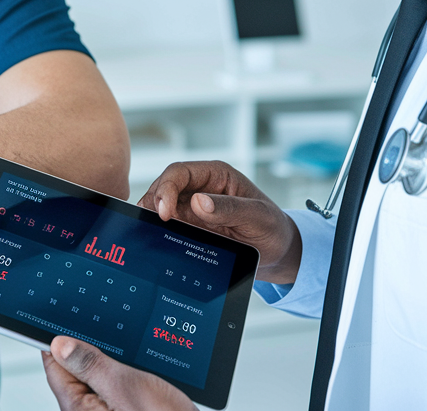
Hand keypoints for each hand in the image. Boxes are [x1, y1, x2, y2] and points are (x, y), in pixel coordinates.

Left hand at [42, 337, 196, 410]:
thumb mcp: (123, 386)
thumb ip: (90, 365)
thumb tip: (59, 344)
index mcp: (78, 409)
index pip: (55, 366)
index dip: (59, 339)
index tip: (66, 318)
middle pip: (78, 370)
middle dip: (93, 350)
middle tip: (112, 338)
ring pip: (101, 376)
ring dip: (115, 363)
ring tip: (134, 361)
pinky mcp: (125, 409)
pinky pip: (117, 386)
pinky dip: (127, 374)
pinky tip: (143, 371)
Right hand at [139, 160, 300, 283]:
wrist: (277, 252)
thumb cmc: (272, 227)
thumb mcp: (258, 216)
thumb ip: (230, 208)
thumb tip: (198, 202)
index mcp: (216, 175)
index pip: (180, 172)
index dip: (166, 188)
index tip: (165, 212)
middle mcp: (200, 187)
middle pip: (164, 187)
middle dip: (154, 203)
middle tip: (152, 224)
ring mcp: (192, 207)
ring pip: (161, 206)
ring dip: (153, 217)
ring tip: (149, 233)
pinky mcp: (190, 226)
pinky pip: (169, 225)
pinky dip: (159, 231)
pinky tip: (157, 239)